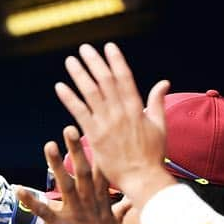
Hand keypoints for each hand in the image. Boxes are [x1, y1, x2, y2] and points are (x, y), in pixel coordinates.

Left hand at [16, 126, 119, 223]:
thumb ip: (121, 208)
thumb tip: (131, 199)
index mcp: (102, 201)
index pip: (100, 171)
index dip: (97, 151)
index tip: (93, 132)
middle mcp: (90, 204)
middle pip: (83, 171)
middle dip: (77, 149)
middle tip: (70, 128)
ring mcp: (76, 215)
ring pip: (65, 185)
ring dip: (55, 165)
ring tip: (48, 145)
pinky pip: (44, 212)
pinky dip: (30, 201)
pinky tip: (18, 189)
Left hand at [55, 42, 175, 206]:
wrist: (142, 177)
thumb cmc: (152, 155)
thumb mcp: (160, 125)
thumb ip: (158, 102)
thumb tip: (163, 82)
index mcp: (137, 107)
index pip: (125, 77)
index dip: (116, 60)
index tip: (108, 47)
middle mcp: (121, 111)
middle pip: (105, 80)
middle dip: (95, 62)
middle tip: (84, 48)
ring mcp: (107, 123)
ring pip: (91, 93)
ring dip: (80, 75)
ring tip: (70, 61)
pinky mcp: (94, 136)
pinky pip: (79, 113)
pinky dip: (69, 98)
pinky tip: (60, 87)